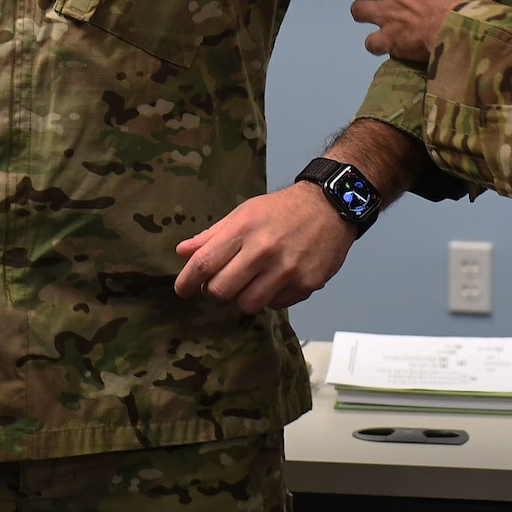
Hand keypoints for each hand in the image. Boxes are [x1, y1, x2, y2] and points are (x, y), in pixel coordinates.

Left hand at [174, 184, 353, 312]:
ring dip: (242, 297)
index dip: (187, 281)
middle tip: (218, 284)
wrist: (330, 206)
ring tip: (249, 282)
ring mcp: (286, 270)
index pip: (205, 263)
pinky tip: (274, 280)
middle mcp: (263, 250)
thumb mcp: (243, 213)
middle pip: (221, 290)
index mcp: (244, 229)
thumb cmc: (282, 210)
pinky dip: (268, 297)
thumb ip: (212, 236)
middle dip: (214, 292)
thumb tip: (183, 252)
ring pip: (247, 304)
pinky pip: (274, 305)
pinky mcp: (306, 285)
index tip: (182, 290)